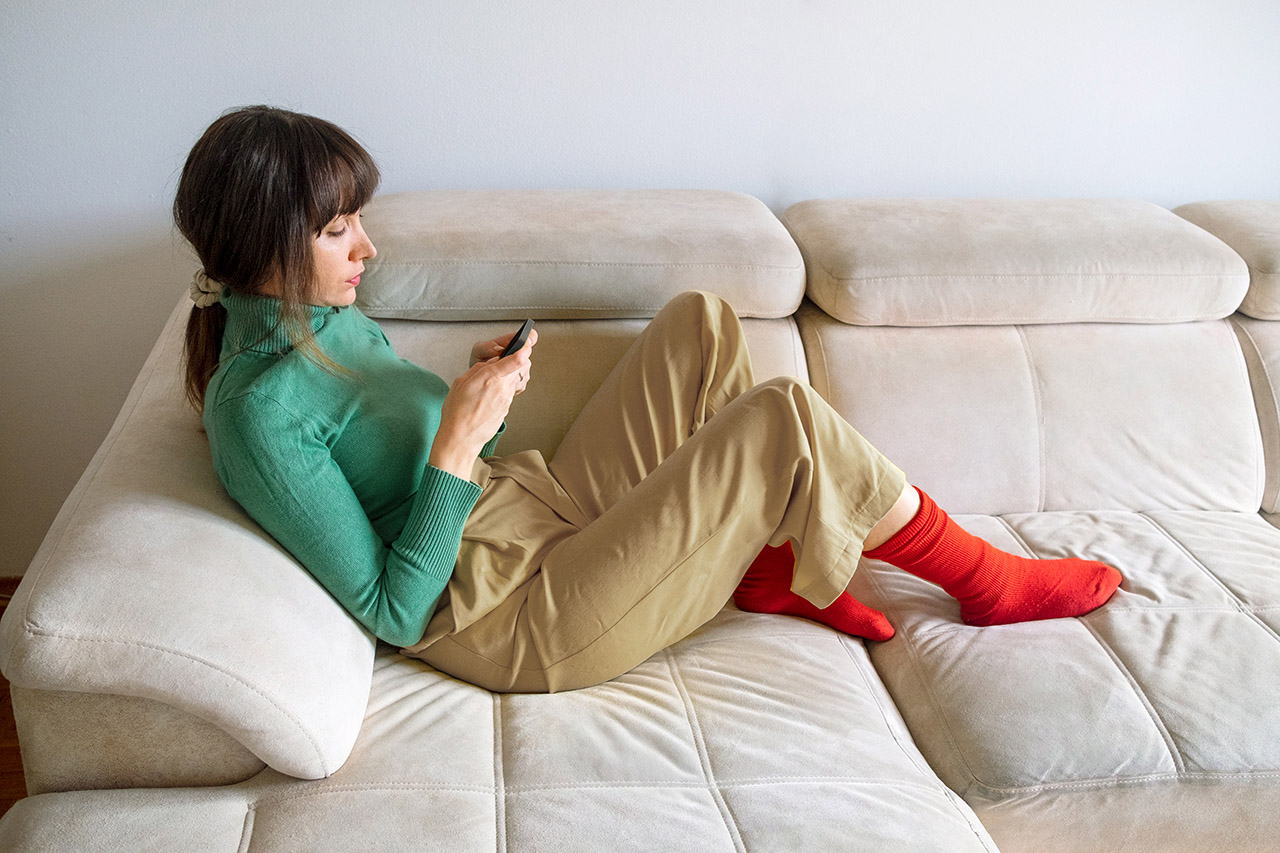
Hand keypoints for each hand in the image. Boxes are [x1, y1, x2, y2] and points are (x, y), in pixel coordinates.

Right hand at [431, 332, 536, 478]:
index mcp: (491, 378)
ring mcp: (506, 400)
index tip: (528, 341)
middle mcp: (503, 388)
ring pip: (515, 380)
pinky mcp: (506, 409)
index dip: (525, 348)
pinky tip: (489, 393)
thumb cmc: (457, 412)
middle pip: (520, 368)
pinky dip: (503, 388)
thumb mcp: (461, 382)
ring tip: (492, 378)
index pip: (516, 359)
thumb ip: (478, 370)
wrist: (461, 439)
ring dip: (508, 375)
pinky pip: (509, 393)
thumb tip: (490, 365)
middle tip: (509, 356)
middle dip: (518, 359)